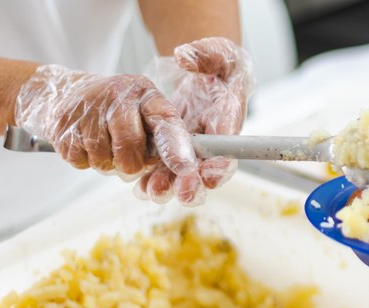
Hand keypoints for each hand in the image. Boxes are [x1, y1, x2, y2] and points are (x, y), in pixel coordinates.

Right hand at [16, 64, 206, 205]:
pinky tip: (86, 144)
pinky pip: (81, 161)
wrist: (65, 93)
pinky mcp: (62, 124)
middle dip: (133, 165)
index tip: (185, 168)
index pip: (164, 122)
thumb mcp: (145, 113)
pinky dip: (86, 161)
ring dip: (108, 164)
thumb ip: (163, 137)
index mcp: (146, 93)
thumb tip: (180, 169)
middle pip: (131, 149)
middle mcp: (118, 94)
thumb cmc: (119, 112)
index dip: (175, 147)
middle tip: (128, 158)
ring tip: (105, 145)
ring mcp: (87, 107)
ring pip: (105, 160)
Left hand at [137, 37, 254, 196]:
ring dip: (169, 185)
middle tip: (183, 194)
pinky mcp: (175, 145)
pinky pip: (165, 166)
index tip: (208, 172)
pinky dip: (152, 178)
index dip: (220, 162)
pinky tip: (140, 187)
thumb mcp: (217, 51)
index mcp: (228, 115)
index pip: (228, 144)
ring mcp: (193, 144)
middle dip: (194, 183)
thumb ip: (204, 54)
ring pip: (183, 172)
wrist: (207, 69)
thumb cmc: (218, 61)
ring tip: (152, 192)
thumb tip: (186, 57)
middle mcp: (213, 137)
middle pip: (206, 168)